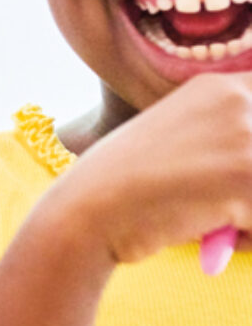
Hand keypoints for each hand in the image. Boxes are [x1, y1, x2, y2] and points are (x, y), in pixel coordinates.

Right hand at [43, 72, 251, 265]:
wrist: (90, 209)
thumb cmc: (126, 183)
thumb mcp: (179, 134)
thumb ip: (228, 130)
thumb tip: (248, 156)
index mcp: (220, 86)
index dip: (251, 146)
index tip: (237, 166)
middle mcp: (238, 100)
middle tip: (227, 200)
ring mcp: (245, 137)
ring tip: (218, 220)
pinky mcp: (248, 178)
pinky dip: (249, 238)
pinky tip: (211, 233)